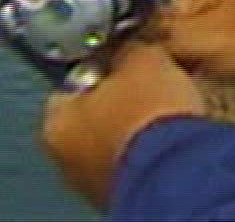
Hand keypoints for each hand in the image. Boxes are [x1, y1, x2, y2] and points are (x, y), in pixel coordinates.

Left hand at [40, 41, 205, 210]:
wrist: (179, 168)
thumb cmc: (147, 120)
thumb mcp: (142, 59)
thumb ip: (128, 49)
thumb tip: (132, 45)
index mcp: (55, 122)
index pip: (72, 80)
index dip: (101, 63)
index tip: (122, 55)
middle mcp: (68, 156)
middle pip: (94, 111)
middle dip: (122, 94)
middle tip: (147, 79)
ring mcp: (98, 176)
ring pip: (118, 135)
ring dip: (140, 121)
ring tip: (167, 105)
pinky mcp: (130, 189)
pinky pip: (139, 155)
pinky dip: (153, 143)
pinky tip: (173, 131)